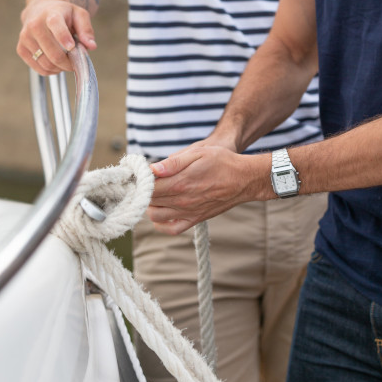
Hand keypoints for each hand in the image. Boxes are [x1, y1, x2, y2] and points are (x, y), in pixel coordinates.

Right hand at [17, 0, 96, 74]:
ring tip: (66, 62)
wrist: (40, 9)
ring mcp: (25, 38)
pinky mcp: (21, 49)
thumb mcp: (79, 14)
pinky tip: (55, 64)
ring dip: (59, 68)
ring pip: (46, 63)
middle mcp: (35, 25)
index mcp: (51, 14)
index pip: (56, 26)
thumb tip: (91, 46)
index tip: (72, 47)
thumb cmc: (62, 13)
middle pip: (53, 53)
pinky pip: (38, 68)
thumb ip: (86, 29)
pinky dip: (50, 70)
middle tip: (75, 63)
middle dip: (68, 62)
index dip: (64, 38)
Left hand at [147, 145, 268, 234]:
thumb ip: (174, 162)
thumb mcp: (199, 153)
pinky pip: (170, 228)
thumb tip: (152, 168)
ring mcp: (188, 213)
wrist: (244, 179)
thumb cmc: (222, 161)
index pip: (148, 187)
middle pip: (149, 201)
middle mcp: (181, 201)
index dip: (139, 180)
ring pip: (155, 216)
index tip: (137, 173)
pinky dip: (160, 223)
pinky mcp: (195, 220)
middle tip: (142, 181)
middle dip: (141, 191)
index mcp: (180, 183)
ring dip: (149, 205)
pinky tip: (161, 210)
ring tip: (152, 193)